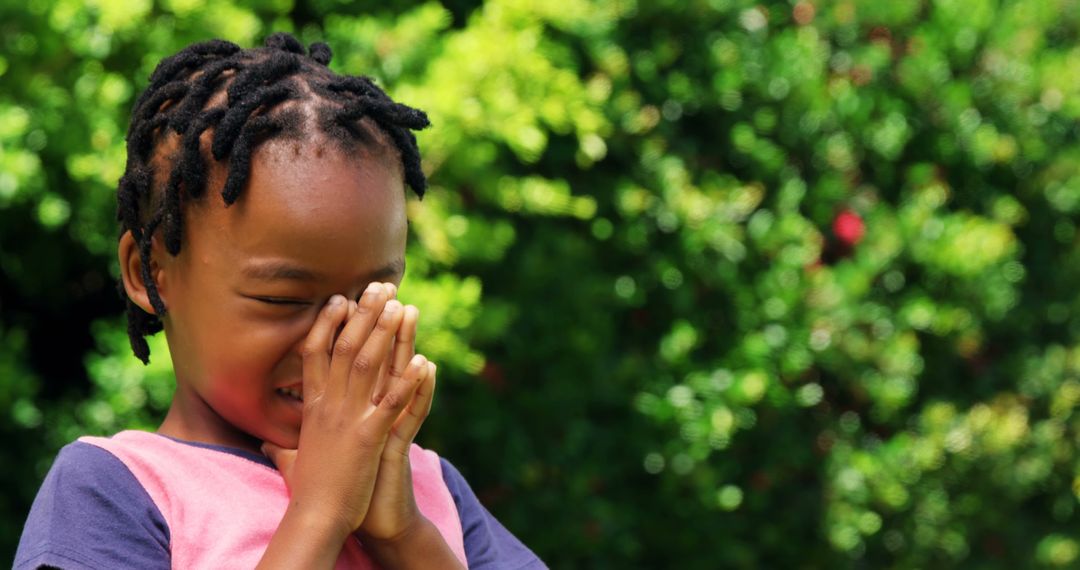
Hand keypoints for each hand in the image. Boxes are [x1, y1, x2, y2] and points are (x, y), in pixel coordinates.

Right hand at [262, 282, 427, 538]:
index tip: (341, 298)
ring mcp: (348, 418)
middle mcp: (329, 405)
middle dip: (364, 314)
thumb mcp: (293, 455)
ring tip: (401, 306)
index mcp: (313, 406)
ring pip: (366, 365)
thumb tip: (266, 440)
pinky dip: (407, 381)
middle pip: (344, 348)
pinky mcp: (369, 437)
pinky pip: (391, 402)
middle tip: (381, 286)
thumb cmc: (308, 488)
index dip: (328, 323)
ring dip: (385, 333)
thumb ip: (282, 441)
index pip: (315, 352)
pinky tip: (424, 362)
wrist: (315, 517)